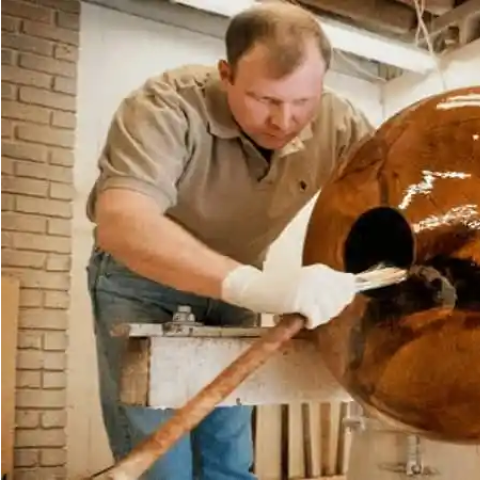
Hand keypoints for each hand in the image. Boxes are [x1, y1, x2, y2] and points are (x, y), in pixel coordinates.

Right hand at [221, 264, 356, 328]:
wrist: (256, 287)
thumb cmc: (280, 287)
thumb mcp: (307, 282)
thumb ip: (328, 285)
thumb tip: (352, 286)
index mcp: (321, 269)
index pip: (347, 286)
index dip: (341, 299)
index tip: (327, 304)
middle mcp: (319, 276)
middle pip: (340, 300)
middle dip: (329, 310)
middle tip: (313, 311)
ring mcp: (311, 288)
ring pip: (330, 311)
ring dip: (319, 318)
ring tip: (306, 315)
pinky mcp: (302, 300)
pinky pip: (316, 318)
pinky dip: (310, 322)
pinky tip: (302, 318)